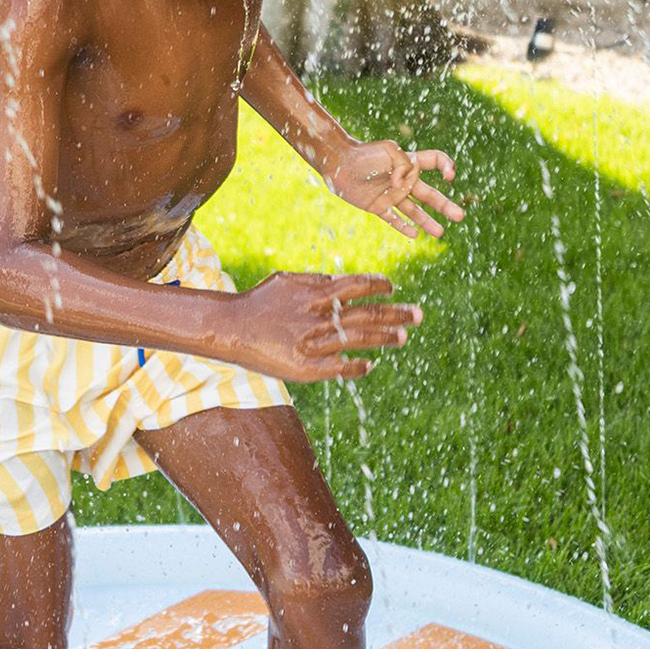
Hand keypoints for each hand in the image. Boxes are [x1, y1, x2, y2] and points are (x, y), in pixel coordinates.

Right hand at [232, 273, 421, 381]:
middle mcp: (319, 317)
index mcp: (315, 293)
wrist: (231, 328)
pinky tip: (369, 365)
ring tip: (404, 337)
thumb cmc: (260, 302)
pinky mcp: (305, 368)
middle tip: (419, 314)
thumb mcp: (288, 281)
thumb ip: (317, 281)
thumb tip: (344, 281)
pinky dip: (355, 366)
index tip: (392, 287)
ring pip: (358, 339)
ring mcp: (314, 343)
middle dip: (395, 314)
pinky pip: (338, 368)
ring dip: (384, 337)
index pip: (356, 286)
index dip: (378, 286)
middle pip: (366, 313)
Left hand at [325, 140, 464, 239]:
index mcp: (409, 163)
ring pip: (414, 211)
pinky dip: (403, 227)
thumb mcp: (389, 151)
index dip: (446, 165)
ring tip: (440, 233)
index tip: (449, 176)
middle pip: (430, 194)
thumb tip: (403, 185)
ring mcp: (391, 194)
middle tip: (460, 216)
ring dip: (428, 222)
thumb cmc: (363, 153)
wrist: (338, 163)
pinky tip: (415, 234)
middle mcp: (403, 180)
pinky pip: (393, 219)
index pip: (434, 161)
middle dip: (445, 205)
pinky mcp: (378, 206)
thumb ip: (404, 165)